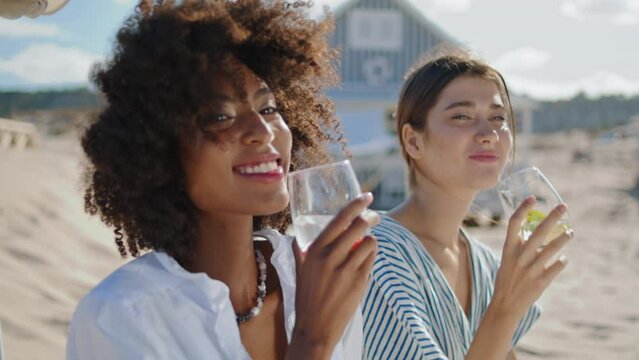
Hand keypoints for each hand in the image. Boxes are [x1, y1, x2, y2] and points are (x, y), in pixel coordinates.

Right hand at [286, 193, 378, 359]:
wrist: (315, 327)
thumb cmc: (306, 297)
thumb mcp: (299, 270)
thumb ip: (300, 251)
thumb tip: (298, 237)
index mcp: (314, 250)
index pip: (339, 219)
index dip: (356, 205)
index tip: (366, 197)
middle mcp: (330, 256)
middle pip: (359, 226)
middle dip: (371, 218)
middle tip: (375, 217)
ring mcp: (346, 269)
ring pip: (369, 242)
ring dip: (371, 240)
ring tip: (366, 245)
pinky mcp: (359, 281)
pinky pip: (372, 259)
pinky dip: (371, 255)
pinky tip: (364, 260)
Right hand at [491, 196, 573, 318]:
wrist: (505, 305)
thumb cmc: (507, 279)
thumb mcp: (508, 260)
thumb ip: (521, 247)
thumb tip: (540, 233)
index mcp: (508, 249)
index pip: (514, 223)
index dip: (523, 209)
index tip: (532, 198)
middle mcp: (520, 257)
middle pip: (538, 232)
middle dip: (553, 218)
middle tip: (564, 207)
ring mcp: (531, 269)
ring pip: (551, 249)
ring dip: (563, 238)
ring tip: (570, 232)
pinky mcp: (541, 281)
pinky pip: (556, 266)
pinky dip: (561, 262)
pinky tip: (563, 259)